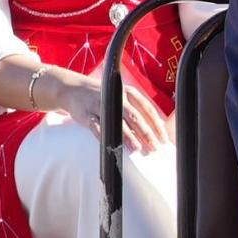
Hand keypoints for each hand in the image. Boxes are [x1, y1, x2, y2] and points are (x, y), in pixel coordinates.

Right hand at [48, 70, 171, 153]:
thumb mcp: (123, 97)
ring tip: (137, 148)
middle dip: (146, 133)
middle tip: (155, 147)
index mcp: (129, 93)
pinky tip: (113, 145)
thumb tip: (156, 127)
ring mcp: (101, 105)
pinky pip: (97, 127)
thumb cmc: (104, 97)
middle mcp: (116, 98)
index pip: (147, 109)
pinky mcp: (86, 114)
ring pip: (117, 122)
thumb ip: (138, 110)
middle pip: (135, 116)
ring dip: (128, 136)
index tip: (164, 139)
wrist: (74, 89)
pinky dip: (105, 136)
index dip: (157, 124)